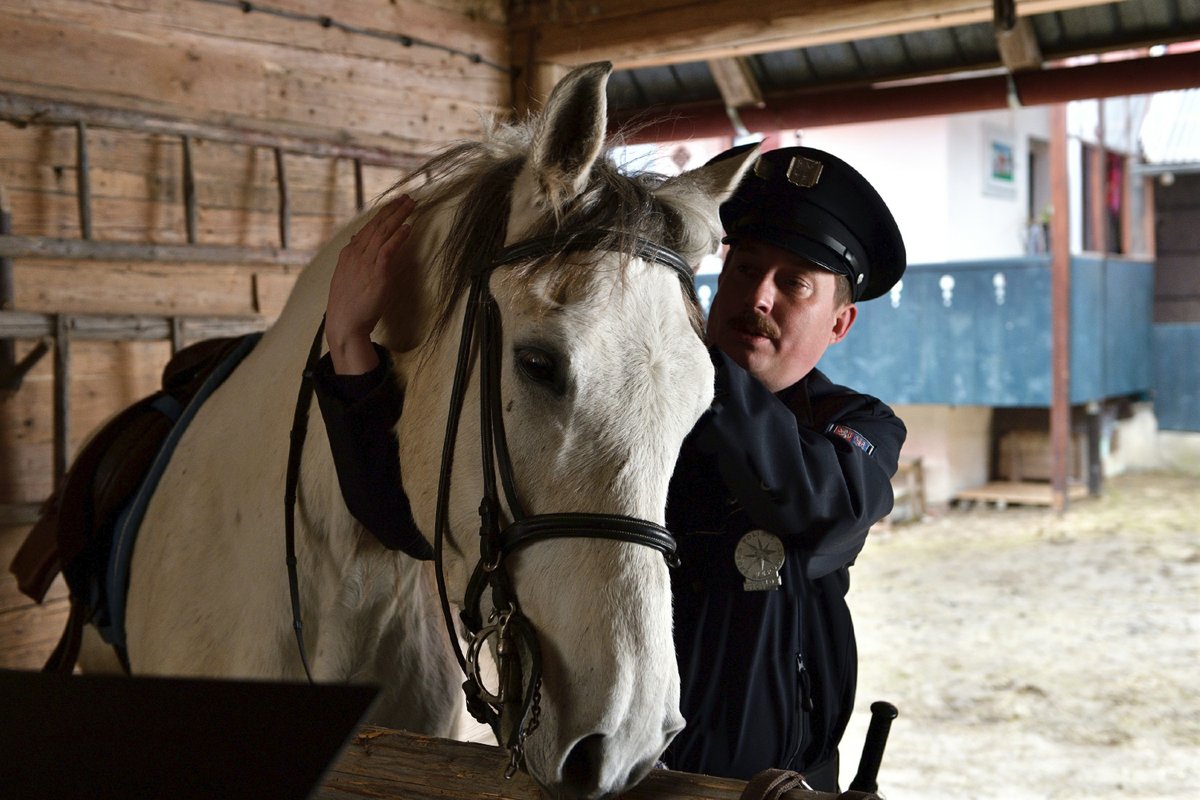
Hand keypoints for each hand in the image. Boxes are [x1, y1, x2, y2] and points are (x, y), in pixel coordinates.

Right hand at [325, 194, 415, 373]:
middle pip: (376, 225)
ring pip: (383, 233)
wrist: (345, 323)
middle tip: (407, 197)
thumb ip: (353, 257)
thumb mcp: (346, 276)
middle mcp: (356, 254)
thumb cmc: (348, 304)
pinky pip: (388, 249)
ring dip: (398, 216)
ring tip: (411, 205)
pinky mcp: (377, 273)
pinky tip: (408, 227)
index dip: (382, 214)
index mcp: (348, 253)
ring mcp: (366, 262)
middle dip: (392, 209)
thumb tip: (357, 238)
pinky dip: (398, 237)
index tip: (393, 203)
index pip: (367, 227)